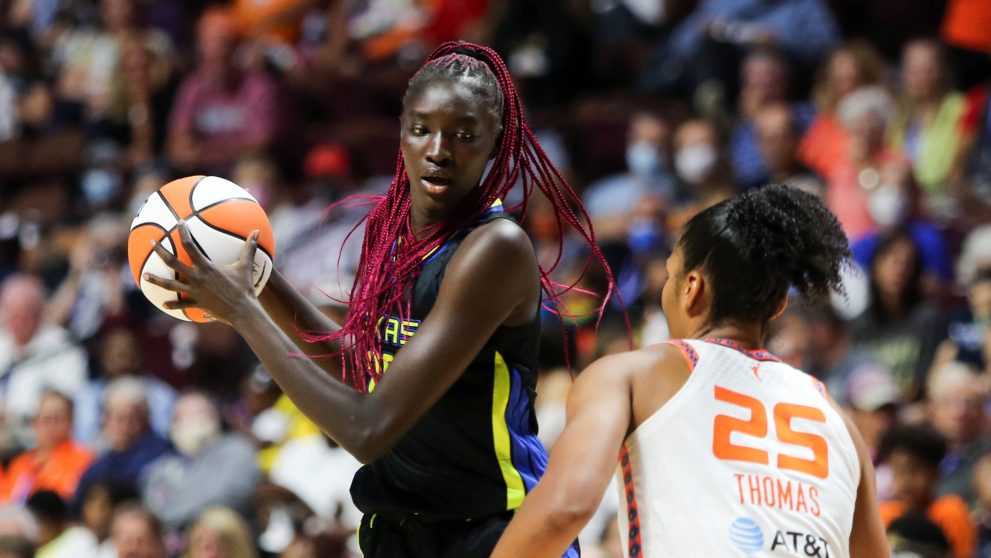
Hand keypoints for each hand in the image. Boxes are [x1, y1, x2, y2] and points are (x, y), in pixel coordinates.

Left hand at [143, 221, 260, 325]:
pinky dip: (173, 303)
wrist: (242, 311)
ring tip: (145, 276)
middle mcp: (196, 278)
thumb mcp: (246, 266)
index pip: (190, 245)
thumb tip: (258, 231)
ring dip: (156, 280)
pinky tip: (163, 304)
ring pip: (170, 285)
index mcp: (206, 267)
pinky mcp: (196, 303)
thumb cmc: (244, 288)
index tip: (179, 223)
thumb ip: (249, 247)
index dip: (183, 232)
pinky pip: (181, 303)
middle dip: (160, 251)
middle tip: (151, 243)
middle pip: (173, 263)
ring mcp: (194, 292)